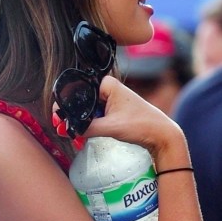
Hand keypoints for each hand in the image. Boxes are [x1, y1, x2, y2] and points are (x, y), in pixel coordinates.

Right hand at [53, 76, 186, 161]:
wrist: (162, 135)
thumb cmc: (142, 125)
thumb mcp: (110, 127)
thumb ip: (87, 128)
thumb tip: (67, 130)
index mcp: (108, 84)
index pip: (79, 91)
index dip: (67, 105)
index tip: (58, 118)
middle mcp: (109, 89)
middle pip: (82, 101)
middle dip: (71, 116)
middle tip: (61, 128)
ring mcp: (112, 100)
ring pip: (88, 110)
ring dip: (79, 122)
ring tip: (69, 134)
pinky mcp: (115, 112)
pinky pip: (96, 116)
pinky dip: (88, 126)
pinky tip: (80, 136)